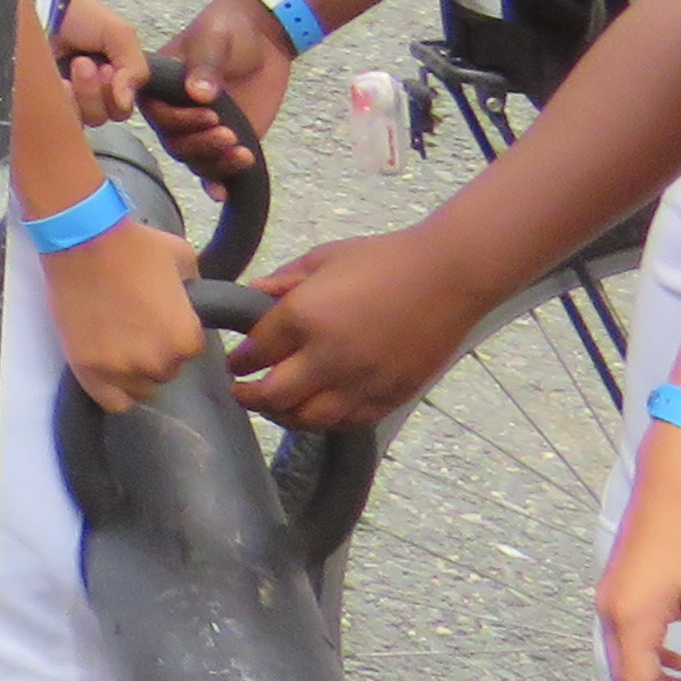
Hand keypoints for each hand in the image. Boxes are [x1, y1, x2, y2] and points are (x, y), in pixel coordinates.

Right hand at [42, 217, 207, 415]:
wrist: (83, 239)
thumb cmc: (135, 246)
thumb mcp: (185, 261)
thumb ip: (197, 291)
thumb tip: (195, 303)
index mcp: (186, 339)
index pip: (190, 353)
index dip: (175, 333)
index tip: (158, 317)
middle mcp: (157, 361)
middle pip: (166, 372)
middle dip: (155, 352)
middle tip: (136, 325)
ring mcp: (120, 368)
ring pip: (140, 387)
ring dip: (134, 370)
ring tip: (119, 342)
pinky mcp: (87, 368)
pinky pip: (111, 401)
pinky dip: (113, 390)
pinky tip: (108, 367)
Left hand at [48, 0, 147, 128]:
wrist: (40, 0)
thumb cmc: (78, 13)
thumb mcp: (119, 34)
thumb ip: (135, 69)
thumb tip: (126, 102)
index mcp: (109, 79)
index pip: (120, 109)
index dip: (116, 95)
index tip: (108, 69)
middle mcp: (87, 90)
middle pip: (101, 116)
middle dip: (95, 90)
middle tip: (84, 62)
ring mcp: (63, 94)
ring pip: (79, 118)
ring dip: (79, 93)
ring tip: (72, 64)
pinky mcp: (41, 95)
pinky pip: (54, 115)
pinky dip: (60, 99)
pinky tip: (57, 80)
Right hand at [147, 0, 299, 183]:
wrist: (264, 38)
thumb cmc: (229, 30)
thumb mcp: (214, 39)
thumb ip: (205, 65)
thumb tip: (197, 93)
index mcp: (161, 87)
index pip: (159, 115)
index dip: (181, 121)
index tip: (210, 112)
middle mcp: (175, 113)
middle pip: (176, 143)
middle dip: (202, 144)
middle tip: (229, 133)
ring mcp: (200, 129)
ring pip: (195, 160)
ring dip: (216, 163)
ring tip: (243, 153)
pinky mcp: (225, 140)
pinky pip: (215, 168)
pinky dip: (219, 183)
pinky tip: (226, 193)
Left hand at [229, 228, 490, 428]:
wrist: (448, 276)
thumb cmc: (382, 259)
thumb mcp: (322, 259)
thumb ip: (283, 280)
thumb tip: (251, 293)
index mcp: (303, 316)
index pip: (255, 352)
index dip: (238, 361)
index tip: (233, 363)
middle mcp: (327, 356)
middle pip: (273, 395)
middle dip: (249, 396)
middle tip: (240, 392)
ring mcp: (361, 382)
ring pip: (308, 418)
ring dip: (283, 416)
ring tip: (273, 408)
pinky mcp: (390, 396)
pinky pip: (347, 421)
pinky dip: (324, 421)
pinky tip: (315, 411)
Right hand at [606, 429, 680, 680]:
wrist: (669, 491)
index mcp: (628, 617)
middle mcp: (609, 610)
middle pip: (627, 674)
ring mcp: (609, 598)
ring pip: (626, 656)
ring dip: (658, 677)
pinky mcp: (617, 588)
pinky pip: (628, 635)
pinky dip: (652, 654)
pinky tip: (679, 653)